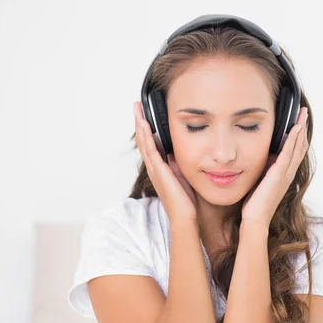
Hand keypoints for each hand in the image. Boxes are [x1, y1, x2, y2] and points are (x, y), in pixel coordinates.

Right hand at [133, 101, 197, 221]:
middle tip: (136, 105)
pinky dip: (146, 136)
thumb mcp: (184, 176)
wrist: (185, 217)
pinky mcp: (158, 171)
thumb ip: (179, 164)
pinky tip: (144, 124)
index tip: (145, 114)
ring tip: (137, 109)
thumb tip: (178, 151)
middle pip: (143, 140)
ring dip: (140, 124)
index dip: (146, 129)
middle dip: (139, 122)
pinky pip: (150, 150)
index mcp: (159, 168)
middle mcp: (154, 168)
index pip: (150, 144)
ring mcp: (154, 169)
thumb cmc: (186, 201)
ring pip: (144, 142)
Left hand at [241, 106, 308, 226]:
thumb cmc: (255, 204)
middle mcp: (288, 173)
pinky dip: (293, 140)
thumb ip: (265, 170)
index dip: (298, 136)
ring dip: (300, 129)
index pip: (295, 151)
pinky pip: (288, 153)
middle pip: (300, 146)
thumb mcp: (261, 181)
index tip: (298, 121)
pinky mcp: (279, 174)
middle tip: (303, 112)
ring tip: (302, 114)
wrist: (255, 219)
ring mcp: (285, 173)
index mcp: (284, 174)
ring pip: (297, 147)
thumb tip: (263, 157)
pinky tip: (295, 128)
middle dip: (302, 128)